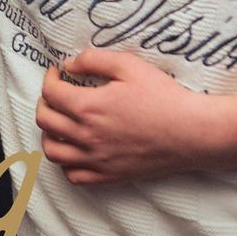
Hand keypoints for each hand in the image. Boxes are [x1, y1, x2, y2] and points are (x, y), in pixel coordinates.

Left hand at [34, 49, 206, 183]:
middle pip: (45, 121)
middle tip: (56, 93)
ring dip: (48, 133)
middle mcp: (87, 136)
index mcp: (89, 107)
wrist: (192, 132)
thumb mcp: (129, 65)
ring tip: (58, 122)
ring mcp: (97, 159)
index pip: (50, 93)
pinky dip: (66, 163)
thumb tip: (68, 64)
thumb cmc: (164, 96)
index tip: (57, 72)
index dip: (49, 78)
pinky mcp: (109, 176)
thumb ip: (94, 60)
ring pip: (52, 151)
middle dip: (44, 102)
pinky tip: (75, 150)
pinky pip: (73, 176)